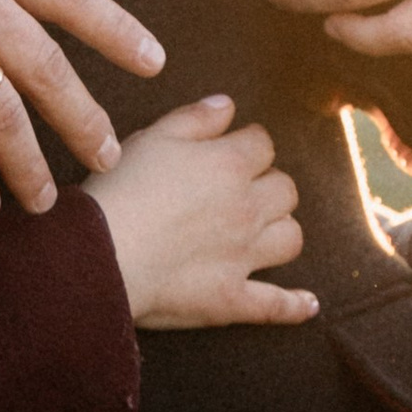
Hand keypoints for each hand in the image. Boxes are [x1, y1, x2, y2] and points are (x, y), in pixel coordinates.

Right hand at [80, 95, 315, 328]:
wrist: (102, 253)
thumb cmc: (122, 190)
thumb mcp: (153, 137)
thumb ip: (196, 118)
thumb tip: (228, 106)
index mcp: (229, 165)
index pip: (263, 144)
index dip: (248, 144)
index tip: (233, 149)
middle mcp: (247, 208)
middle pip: (285, 189)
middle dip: (268, 185)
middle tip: (242, 191)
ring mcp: (244, 257)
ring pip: (290, 238)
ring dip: (281, 230)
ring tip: (262, 231)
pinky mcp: (233, 299)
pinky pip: (277, 305)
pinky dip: (296, 306)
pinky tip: (308, 304)